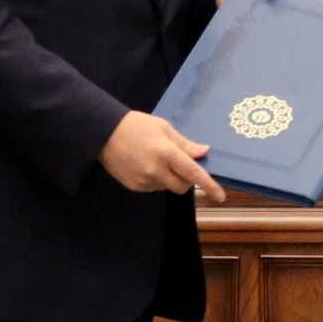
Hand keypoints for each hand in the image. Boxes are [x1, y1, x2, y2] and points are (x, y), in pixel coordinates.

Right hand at [100, 110, 225, 200]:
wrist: (102, 133)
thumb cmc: (136, 125)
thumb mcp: (163, 128)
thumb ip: (184, 143)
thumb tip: (204, 152)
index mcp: (166, 153)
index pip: (193, 173)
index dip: (209, 185)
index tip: (220, 196)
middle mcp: (156, 170)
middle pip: (183, 186)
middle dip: (188, 180)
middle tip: (181, 165)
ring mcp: (144, 180)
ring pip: (167, 187)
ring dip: (170, 178)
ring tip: (155, 159)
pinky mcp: (134, 186)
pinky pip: (153, 188)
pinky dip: (156, 180)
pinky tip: (145, 165)